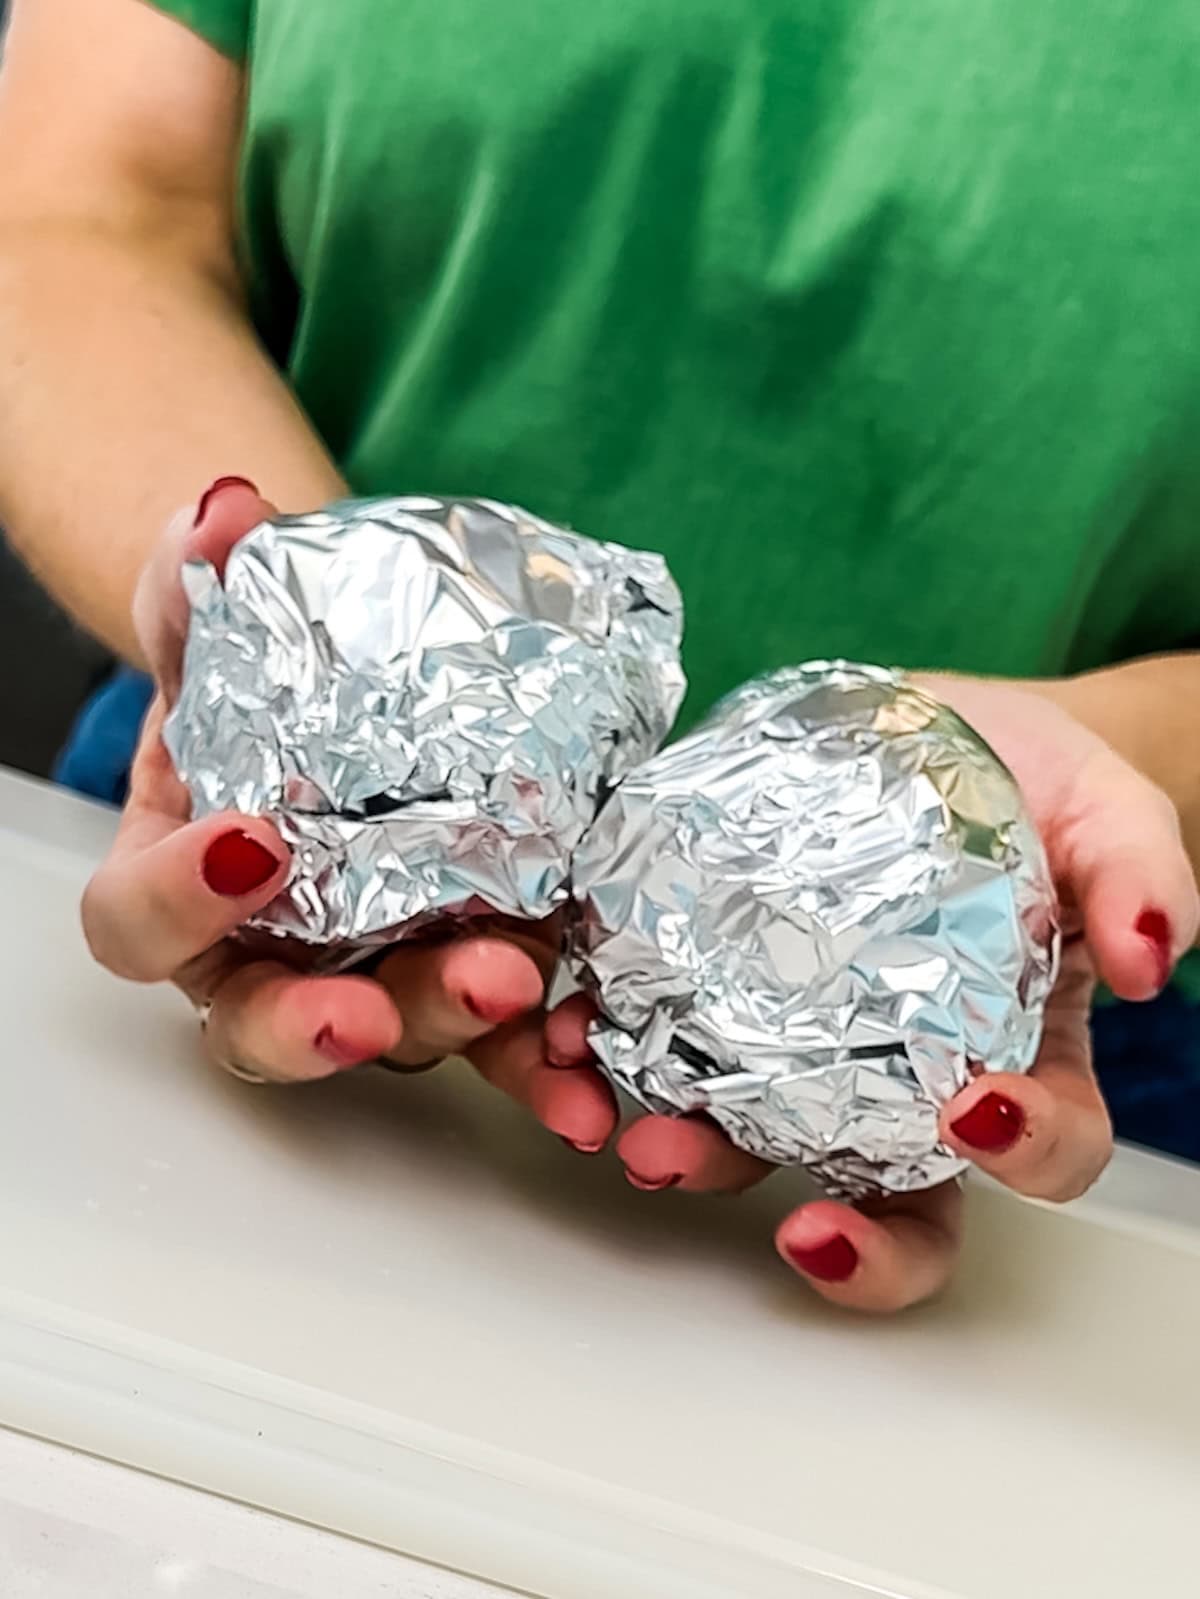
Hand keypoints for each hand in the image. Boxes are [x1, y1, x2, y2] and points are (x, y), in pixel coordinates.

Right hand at [81, 478, 615, 1146]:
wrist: (369, 690)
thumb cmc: (270, 680)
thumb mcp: (225, 622)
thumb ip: (203, 573)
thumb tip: (224, 513)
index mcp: (182, 885)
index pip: (140, 923)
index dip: (178, 905)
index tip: (249, 845)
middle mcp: (271, 952)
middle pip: (270, 1018)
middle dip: (323, 1021)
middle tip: (376, 1003)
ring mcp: (376, 971)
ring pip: (399, 1032)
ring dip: (457, 1031)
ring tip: (516, 993)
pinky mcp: (472, 975)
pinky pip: (499, 1036)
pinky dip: (542, 1055)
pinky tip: (584, 1057)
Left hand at [545, 675, 1199, 1311]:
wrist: (930, 730)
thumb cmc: (1034, 783)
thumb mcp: (1107, 808)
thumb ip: (1138, 872)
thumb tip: (1146, 960)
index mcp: (1018, 1053)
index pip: (1044, 1145)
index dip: (1021, 1156)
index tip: (976, 1116)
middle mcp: (907, 1080)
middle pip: (888, 1197)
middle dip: (844, 1234)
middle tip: (796, 1222)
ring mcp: (805, 1045)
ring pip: (761, 1140)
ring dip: (699, 1153)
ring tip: (639, 1135)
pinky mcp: (716, 987)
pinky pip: (667, 1043)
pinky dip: (616, 1054)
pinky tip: (575, 1036)